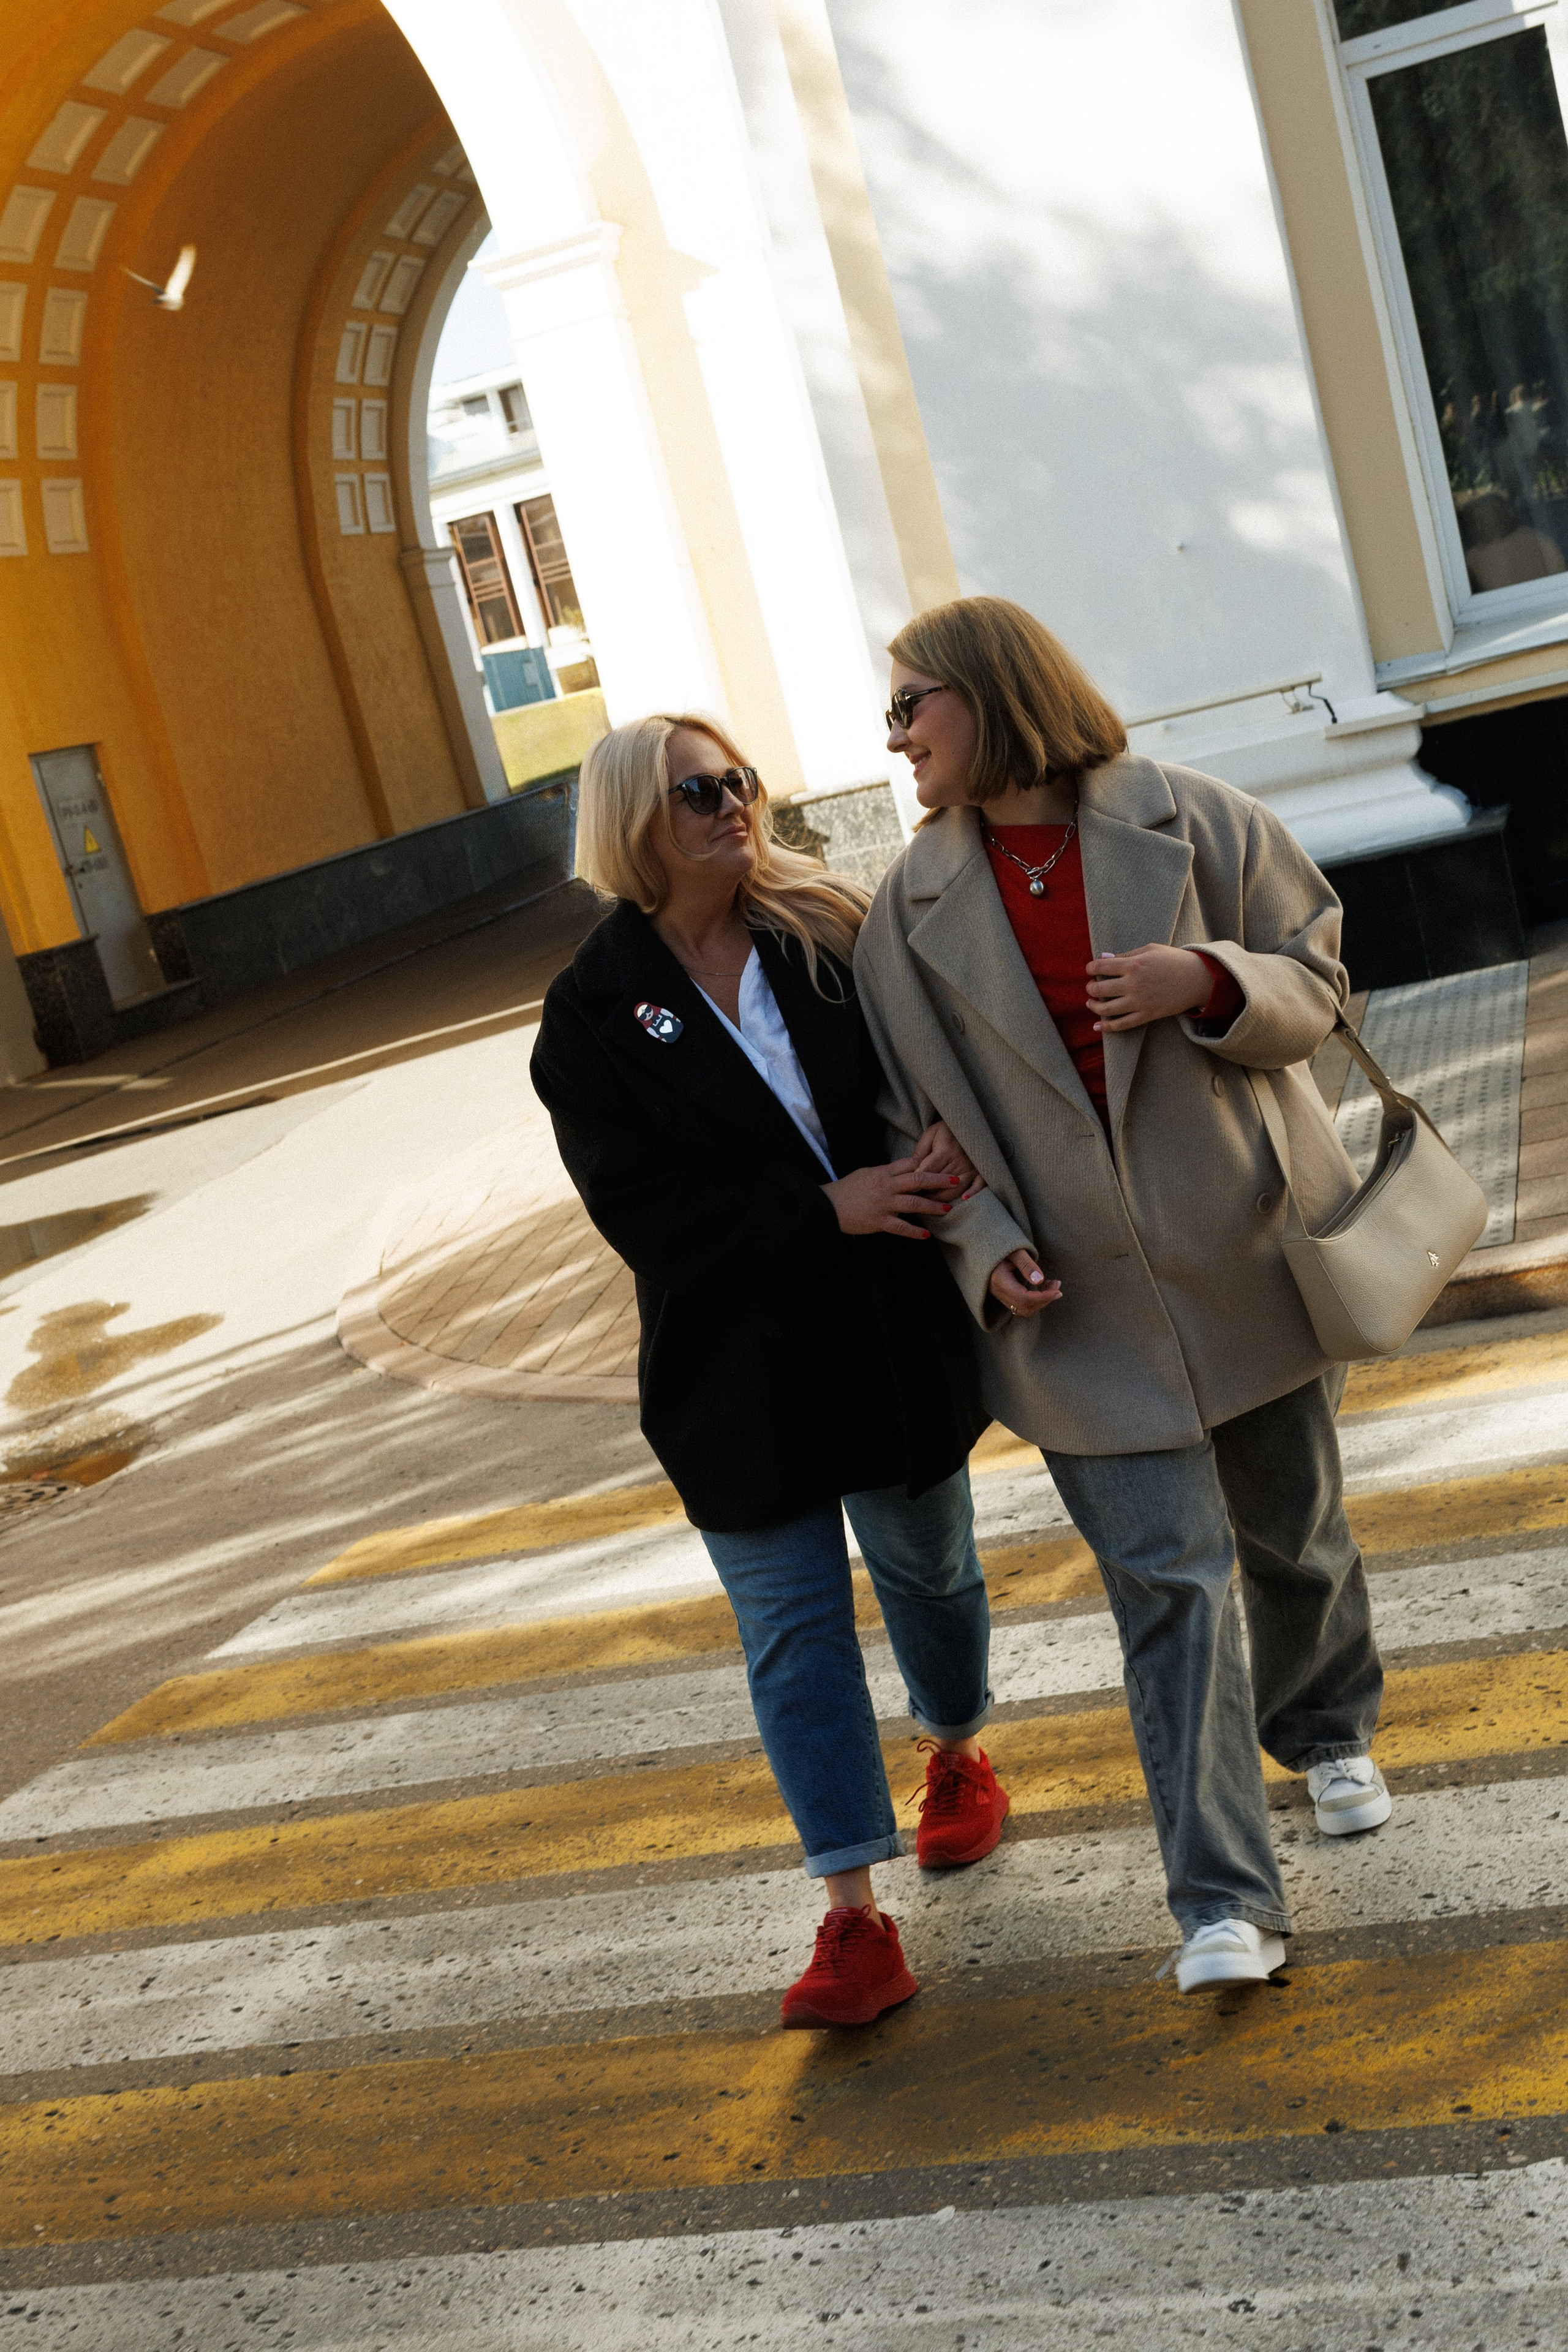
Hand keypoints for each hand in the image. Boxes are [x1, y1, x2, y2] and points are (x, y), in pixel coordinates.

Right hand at [823, 1157, 962, 1238]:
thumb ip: (885, 1172)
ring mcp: (883, 1204)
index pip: (910, 1164)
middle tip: (956, 1181)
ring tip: (947, 1209)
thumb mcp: (866, 1173)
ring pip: (914, 1204)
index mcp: (883, 1173)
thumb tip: (904, 1170)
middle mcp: (886, 1186)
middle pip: (918, 1180)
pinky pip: (901, 1228)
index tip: (940, 1167)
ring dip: (933, 1207)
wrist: (828, 1206)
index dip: (927, 1165)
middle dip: (939, 1181)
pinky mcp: (879, 1222)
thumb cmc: (847, 1189)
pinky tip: (926, 1235)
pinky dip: (914, 1232)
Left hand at [913, 1118, 984, 1200]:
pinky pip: (979, 1185)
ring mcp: (971, 1166)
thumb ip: (920, 1152)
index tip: (908, 1191)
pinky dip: (972, 1193)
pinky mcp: (981, 1171)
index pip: (928, 1170)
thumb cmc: (945, 1130)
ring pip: (956, 1188)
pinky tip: (963, 1200)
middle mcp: (960, 1159)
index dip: (917, 1182)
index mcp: (945, 1149)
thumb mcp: (930, 1135)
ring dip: (943, 1198)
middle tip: (914, 1201)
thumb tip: (912, 1171)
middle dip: (927, 1193)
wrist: (969, 1123)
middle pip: (940, 1182)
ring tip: (930, 1205)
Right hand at [988, 1247, 1062, 1316]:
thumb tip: (1039, 1280)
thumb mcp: (1016, 1251)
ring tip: (1052, 1285)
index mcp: (999, 1280)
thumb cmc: (1002, 1244)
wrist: (987, 1244)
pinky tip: (1043, 1286)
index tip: (1057, 1288)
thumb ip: (1027, 1265)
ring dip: (1041, 1300)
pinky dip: (1035, 1299)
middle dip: (1044, 1299)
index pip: (1024, 1299)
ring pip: (1023, 1309)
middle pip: (1025, 1307)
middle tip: (1057, 1284)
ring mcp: (999, 1294)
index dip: (1043, 1297)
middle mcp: (998, 1291)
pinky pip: (1021, 1304)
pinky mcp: (1004, 1294)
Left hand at [1086, 943, 1211, 1032]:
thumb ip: (1126, 955)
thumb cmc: (1174, 960)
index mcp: (1133, 965)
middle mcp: (1133, 984)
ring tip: (1090, 1003)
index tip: (1091, 969)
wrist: (1198, 978)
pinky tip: (1097, 1027)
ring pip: (1106, 1009)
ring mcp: (1139, 1002)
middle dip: (1090, 988)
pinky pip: (1122, 1024)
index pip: (1100, 967)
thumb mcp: (1150, 949)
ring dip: (1094, 1006)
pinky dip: (1107, 1027)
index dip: (1090, 968)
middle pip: (1099, 989)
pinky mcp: (1147, 1015)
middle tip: (1091, 986)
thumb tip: (1103, 957)